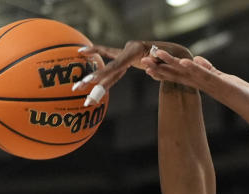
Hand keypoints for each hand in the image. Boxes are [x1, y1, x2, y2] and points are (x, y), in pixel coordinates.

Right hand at [74, 41, 192, 106]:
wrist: (172, 52)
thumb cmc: (172, 58)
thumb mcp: (166, 60)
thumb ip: (157, 61)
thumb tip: (149, 60)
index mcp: (134, 50)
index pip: (117, 65)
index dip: (104, 73)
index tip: (93, 80)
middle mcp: (127, 50)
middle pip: (108, 67)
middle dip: (93, 79)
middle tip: (77, 88)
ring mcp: (125, 54)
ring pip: (108, 69)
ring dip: (95, 80)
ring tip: (76, 88)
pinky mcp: (125, 60)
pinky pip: (112, 68)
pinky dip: (102, 73)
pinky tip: (83, 58)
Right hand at [142, 51, 248, 126]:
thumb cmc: (238, 93)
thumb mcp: (221, 79)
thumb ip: (208, 70)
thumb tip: (196, 60)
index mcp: (201, 83)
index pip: (179, 75)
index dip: (163, 70)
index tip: (147, 65)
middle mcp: (203, 84)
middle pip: (178, 74)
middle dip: (161, 68)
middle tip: (143, 61)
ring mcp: (211, 84)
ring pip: (188, 73)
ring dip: (173, 64)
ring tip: (158, 56)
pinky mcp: (221, 84)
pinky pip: (205, 75)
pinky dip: (194, 68)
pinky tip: (184, 62)